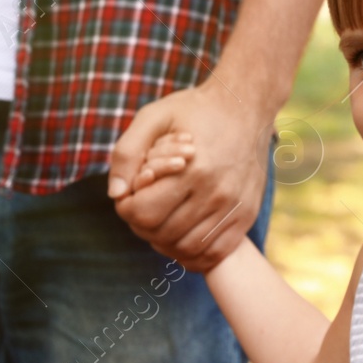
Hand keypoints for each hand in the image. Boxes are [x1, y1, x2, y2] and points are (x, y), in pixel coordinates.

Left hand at [107, 81, 270, 271]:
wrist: (246, 107)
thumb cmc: (195, 111)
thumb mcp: (154, 116)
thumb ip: (127, 152)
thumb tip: (115, 194)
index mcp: (192, 169)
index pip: (144, 212)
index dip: (127, 209)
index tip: (128, 196)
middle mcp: (216, 193)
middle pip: (163, 233)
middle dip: (142, 226)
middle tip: (141, 209)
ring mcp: (234, 208)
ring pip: (187, 248)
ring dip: (165, 242)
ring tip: (159, 222)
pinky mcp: (246, 215)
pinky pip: (216, 253)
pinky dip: (193, 254)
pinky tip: (181, 238)